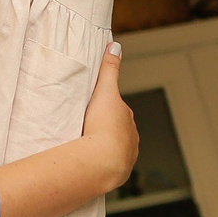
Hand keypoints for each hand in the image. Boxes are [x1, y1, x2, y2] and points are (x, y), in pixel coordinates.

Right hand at [79, 46, 137, 193]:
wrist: (103, 161)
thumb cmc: (103, 127)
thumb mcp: (105, 91)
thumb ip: (109, 69)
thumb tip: (115, 46)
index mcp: (127, 117)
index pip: (118, 109)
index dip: (106, 108)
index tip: (94, 109)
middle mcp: (131, 136)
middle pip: (117, 128)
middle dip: (105, 127)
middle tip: (86, 127)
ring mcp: (126, 154)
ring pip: (115, 147)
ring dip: (104, 146)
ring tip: (87, 146)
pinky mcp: (119, 170)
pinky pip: (110, 164)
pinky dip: (103, 162)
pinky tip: (92, 162)